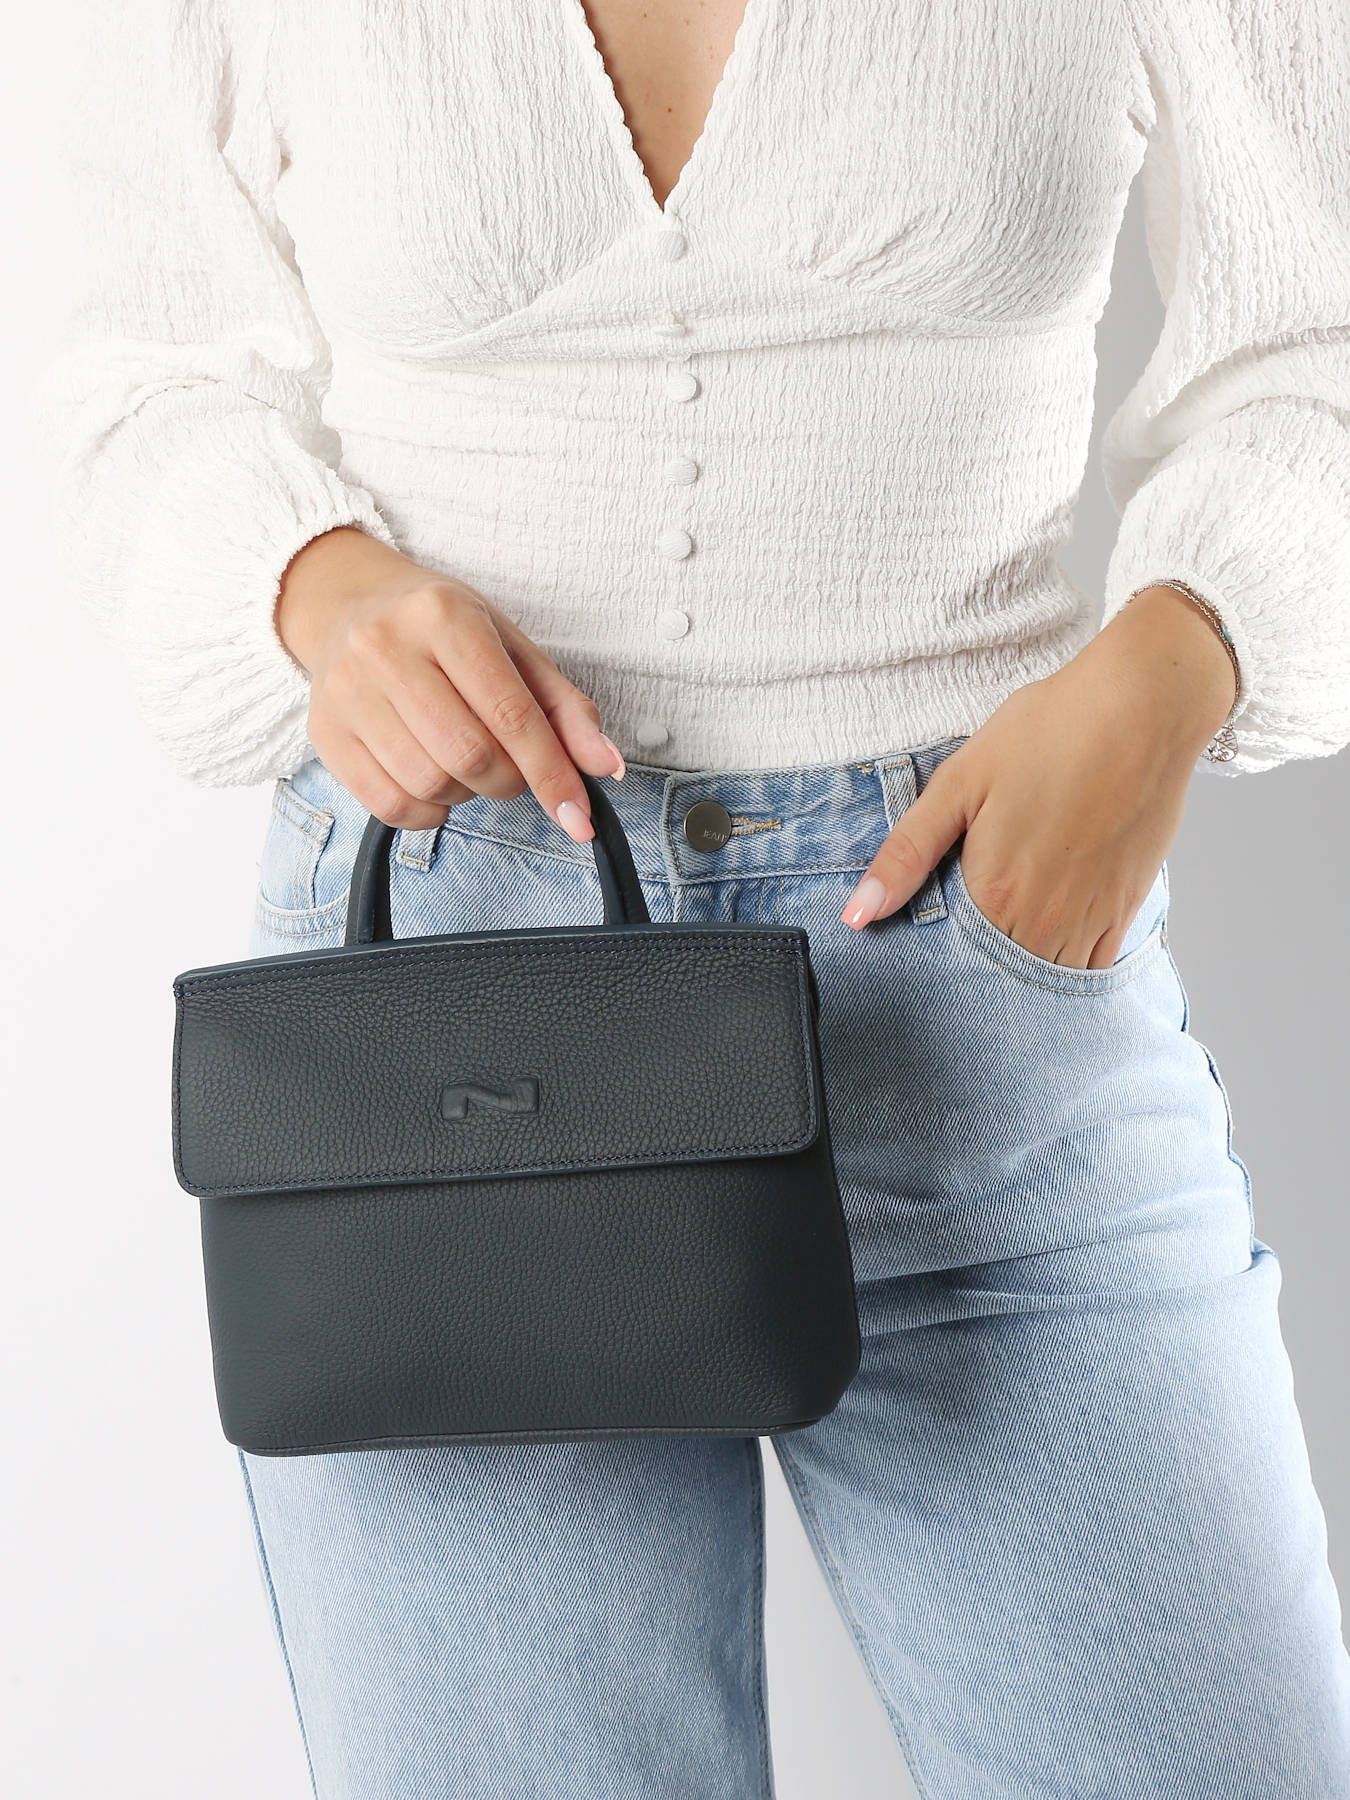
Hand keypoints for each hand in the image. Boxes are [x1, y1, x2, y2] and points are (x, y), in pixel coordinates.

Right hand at [274, 526, 625, 838]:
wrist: (350, 605)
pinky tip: (434, 781)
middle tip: (510, 766)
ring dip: (466, 793)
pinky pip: (389, 805)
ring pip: (429, 784)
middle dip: (508, 780)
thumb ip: (563, 707)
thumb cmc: (440, 629)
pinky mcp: (324, 731)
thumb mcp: (510, 647)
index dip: (551, 773)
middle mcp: (386, 648)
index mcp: (444, 617)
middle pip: (469, 755)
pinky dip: (428, 811)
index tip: (578, 817)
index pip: (510, 714)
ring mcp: (347, 691)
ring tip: (464, 762)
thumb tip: (605, 766)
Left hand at [839, 586, 1239, 968]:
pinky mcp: (1127, 912)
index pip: (950, 963)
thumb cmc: (1048, 733)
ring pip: (1043, 977)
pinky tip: (1048, 926)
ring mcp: (1090, 922)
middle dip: (974, 969)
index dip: (934, 956)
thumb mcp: (958, 784)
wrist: (1143, 707)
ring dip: (1020, 967)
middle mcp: (1046, 923)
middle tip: (969, 920)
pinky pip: (1089, 968)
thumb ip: (906, 855)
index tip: (929, 930)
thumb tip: (856, 914)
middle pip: (997, 978)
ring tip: (1007, 920)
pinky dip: (1064, 960)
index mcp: (995, 894)